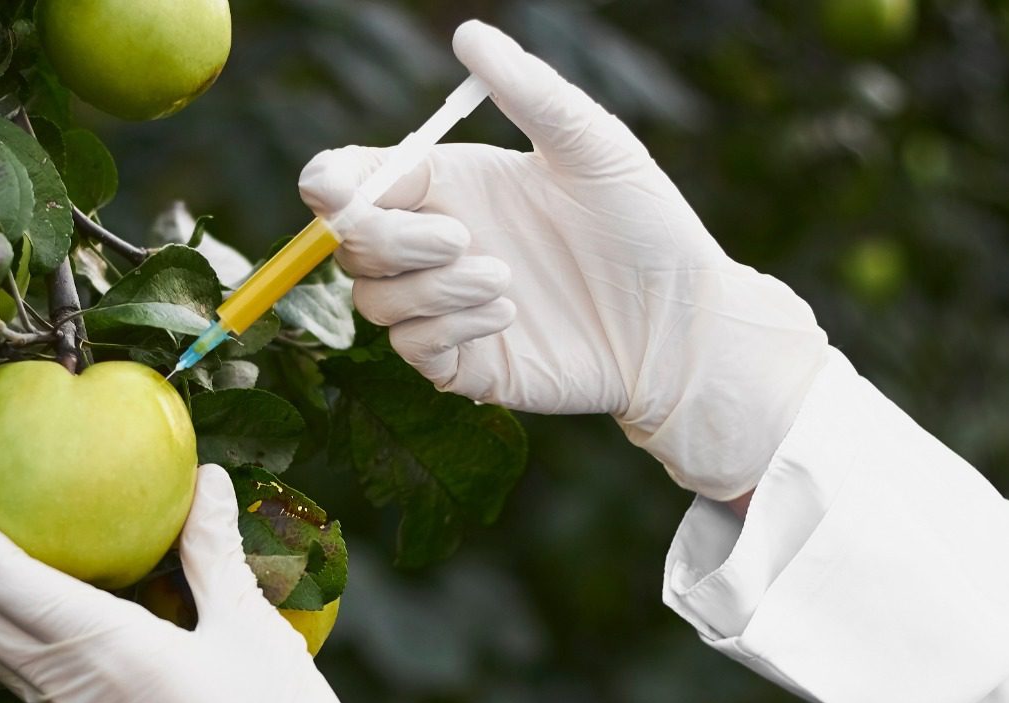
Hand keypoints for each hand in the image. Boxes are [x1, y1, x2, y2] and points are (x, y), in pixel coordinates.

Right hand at [300, 21, 830, 500]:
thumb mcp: (592, 146)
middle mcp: (434, 246)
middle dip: (391, 240)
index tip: (339, 192)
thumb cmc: (643, 226)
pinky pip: (412, 348)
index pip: (353, 182)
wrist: (678, 324)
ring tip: (507, 280)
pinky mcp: (460, 363)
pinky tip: (509, 315)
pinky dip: (449, 328)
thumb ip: (530, 91)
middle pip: (351, 244)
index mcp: (448, 185)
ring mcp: (442, 308)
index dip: (331, 186)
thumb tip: (468, 33)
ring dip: (431, 288)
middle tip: (461, 238)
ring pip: (375, 300)